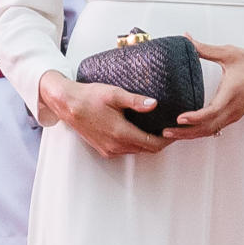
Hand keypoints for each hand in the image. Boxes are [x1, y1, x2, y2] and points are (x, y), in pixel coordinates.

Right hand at [38, 70, 172, 158]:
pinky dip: (137, 143)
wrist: (67, 104)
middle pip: (146, 149)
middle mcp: (115, 146)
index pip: (152, 144)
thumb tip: (154, 104)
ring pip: (136, 150)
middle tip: (171, 127)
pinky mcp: (103, 148)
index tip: (176, 129)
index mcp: (121, 134)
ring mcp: (108, 149)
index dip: (168, 139)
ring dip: (149, 142)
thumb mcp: (115, 94)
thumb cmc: (90, 97)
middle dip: (161, 140)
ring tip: (159, 127)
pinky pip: (126, 150)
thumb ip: (135, 101)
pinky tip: (140, 130)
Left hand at [162, 37, 243, 139]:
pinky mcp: (235, 115)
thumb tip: (186, 38)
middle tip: (165, 132)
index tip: (178, 118)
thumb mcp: (229, 53)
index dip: (193, 118)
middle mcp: (232, 109)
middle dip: (185, 133)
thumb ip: (204, 48)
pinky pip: (215, 128)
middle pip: (206, 129)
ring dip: (191, 134)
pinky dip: (200, 131)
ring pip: (210, 131)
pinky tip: (188, 128)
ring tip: (172, 133)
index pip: (210, 113)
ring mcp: (234, 115)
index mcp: (231, 95)